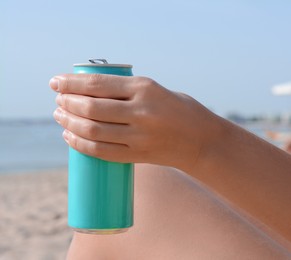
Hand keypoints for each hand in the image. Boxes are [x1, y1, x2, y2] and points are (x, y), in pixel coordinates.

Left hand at [49, 74, 222, 170]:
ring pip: (93, 130)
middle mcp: (142, 112)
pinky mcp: (139, 155)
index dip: (71, 83)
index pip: (98, 84)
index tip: (55, 82)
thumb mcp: (158, 91)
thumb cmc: (182, 111)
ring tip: (59, 117)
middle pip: (91, 108)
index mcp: (146, 88)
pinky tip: (70, 137)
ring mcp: (140, 136)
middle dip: (67, 103)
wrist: (204, 142)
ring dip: (69, 123)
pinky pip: (102, 152)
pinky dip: (81, 144)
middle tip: (57, 101)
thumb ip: (129, 92)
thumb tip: (93, 94)